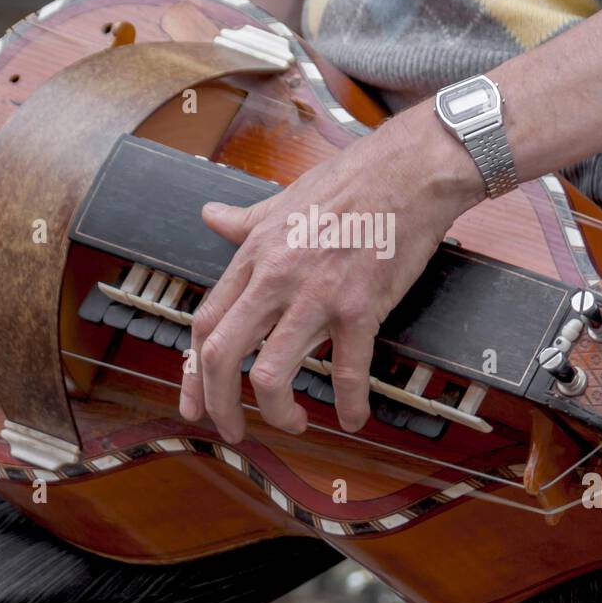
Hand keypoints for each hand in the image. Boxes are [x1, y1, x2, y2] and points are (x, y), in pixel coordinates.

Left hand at [178, 107, 482, 441]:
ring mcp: (316, 296)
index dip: (192, 371)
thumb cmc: (351, 181)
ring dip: (277, 414)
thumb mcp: (284, 200)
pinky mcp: (361, 309)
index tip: (195, 399)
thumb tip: (211, 216)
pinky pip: (346, 373)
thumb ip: (245, 220)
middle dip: (218, 405)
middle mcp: (275, 279)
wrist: (409, 171)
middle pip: (221, 356)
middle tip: (232, 431)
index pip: (205, 322)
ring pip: (270, 375)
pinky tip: (353, 419)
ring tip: (293, 425)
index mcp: (254, 256)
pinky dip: (349, 406)